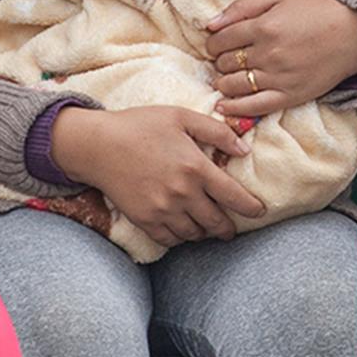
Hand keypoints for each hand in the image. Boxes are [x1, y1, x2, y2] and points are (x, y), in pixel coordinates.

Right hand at [50, 106, 264, 246]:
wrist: (97, 145)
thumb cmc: (140, 125)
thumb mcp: (181, 117)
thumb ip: (216, 132)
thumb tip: (243, 149)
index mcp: (195, 167)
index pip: (233, 197)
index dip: (251, 208)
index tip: (259, 212)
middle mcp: (183, 193)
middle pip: (216, 223)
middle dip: (227, 228)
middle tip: (230, 229)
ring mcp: (163, 210)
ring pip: (194, 234)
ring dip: (203, 233)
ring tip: (205, 228)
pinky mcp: (145, 220)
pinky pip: (170, 240)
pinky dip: (180, 238)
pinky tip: (182, 229)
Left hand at [206, 0, 356, 117]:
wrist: (354, 35)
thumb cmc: (317, 11)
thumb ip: (242, 6)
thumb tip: (210, 24)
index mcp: (264, 26)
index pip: (221, 39)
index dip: (213, 42)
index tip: (217, 44)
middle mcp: (268, 54)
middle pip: (225, 63)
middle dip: (219, 61)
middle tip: (225, 59)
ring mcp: (278, 77)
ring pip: (234, 85)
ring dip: (223, 82)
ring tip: (225, 78)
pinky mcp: (289, 96)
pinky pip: (254, 107)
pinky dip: (234, 108)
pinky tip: (223, 105)